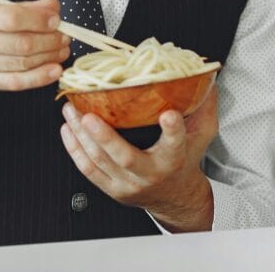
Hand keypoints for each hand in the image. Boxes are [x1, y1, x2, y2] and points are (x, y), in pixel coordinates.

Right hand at [0, 0, 70, 126]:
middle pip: (20, 42)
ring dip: (49, 56)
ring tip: (62, 49)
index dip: (39, 19)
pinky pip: (16, 82)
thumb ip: (14, 8)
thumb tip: (50, 7)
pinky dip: (39, 78)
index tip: (56, 18)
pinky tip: (54, 70)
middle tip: (65, 35)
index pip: (11, 17)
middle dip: (50, 39)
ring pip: (22, 63)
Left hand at [60, 87, 218, 231]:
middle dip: (105, 137)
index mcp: (174, 159)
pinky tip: (68, 129)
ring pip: (100, 162)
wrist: (175, 197)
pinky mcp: (111, 188)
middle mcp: (150, 174)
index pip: (175, 143)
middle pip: (126, 158)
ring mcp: (128, 184)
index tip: (169, 114)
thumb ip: (204, 106)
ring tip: (71, 111)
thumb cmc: (185, 160)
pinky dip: (74, 149)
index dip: (172, 130)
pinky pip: (88, 170)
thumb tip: (206, 76)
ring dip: (81, 136)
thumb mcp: (202, 135)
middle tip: (89, 116)